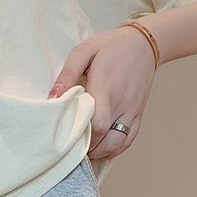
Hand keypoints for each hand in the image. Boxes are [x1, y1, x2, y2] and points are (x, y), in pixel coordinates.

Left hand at [47, 23, 157, 159]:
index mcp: (106, 89)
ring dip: (98, 152)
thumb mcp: (83, 52)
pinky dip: (113, 150)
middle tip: (70, 145)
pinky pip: (127, 141)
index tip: (66, 137)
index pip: (97, 124)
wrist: (144, 44)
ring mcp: (131, 112)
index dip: (81, 136)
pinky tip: (100, 148)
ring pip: (116, 145)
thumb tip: (52, 98)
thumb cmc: (110, 47)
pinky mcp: (138, 115)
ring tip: (83, 148)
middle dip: (85, 148)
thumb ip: (67, 75)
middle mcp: (121, 104)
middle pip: (104, 140)